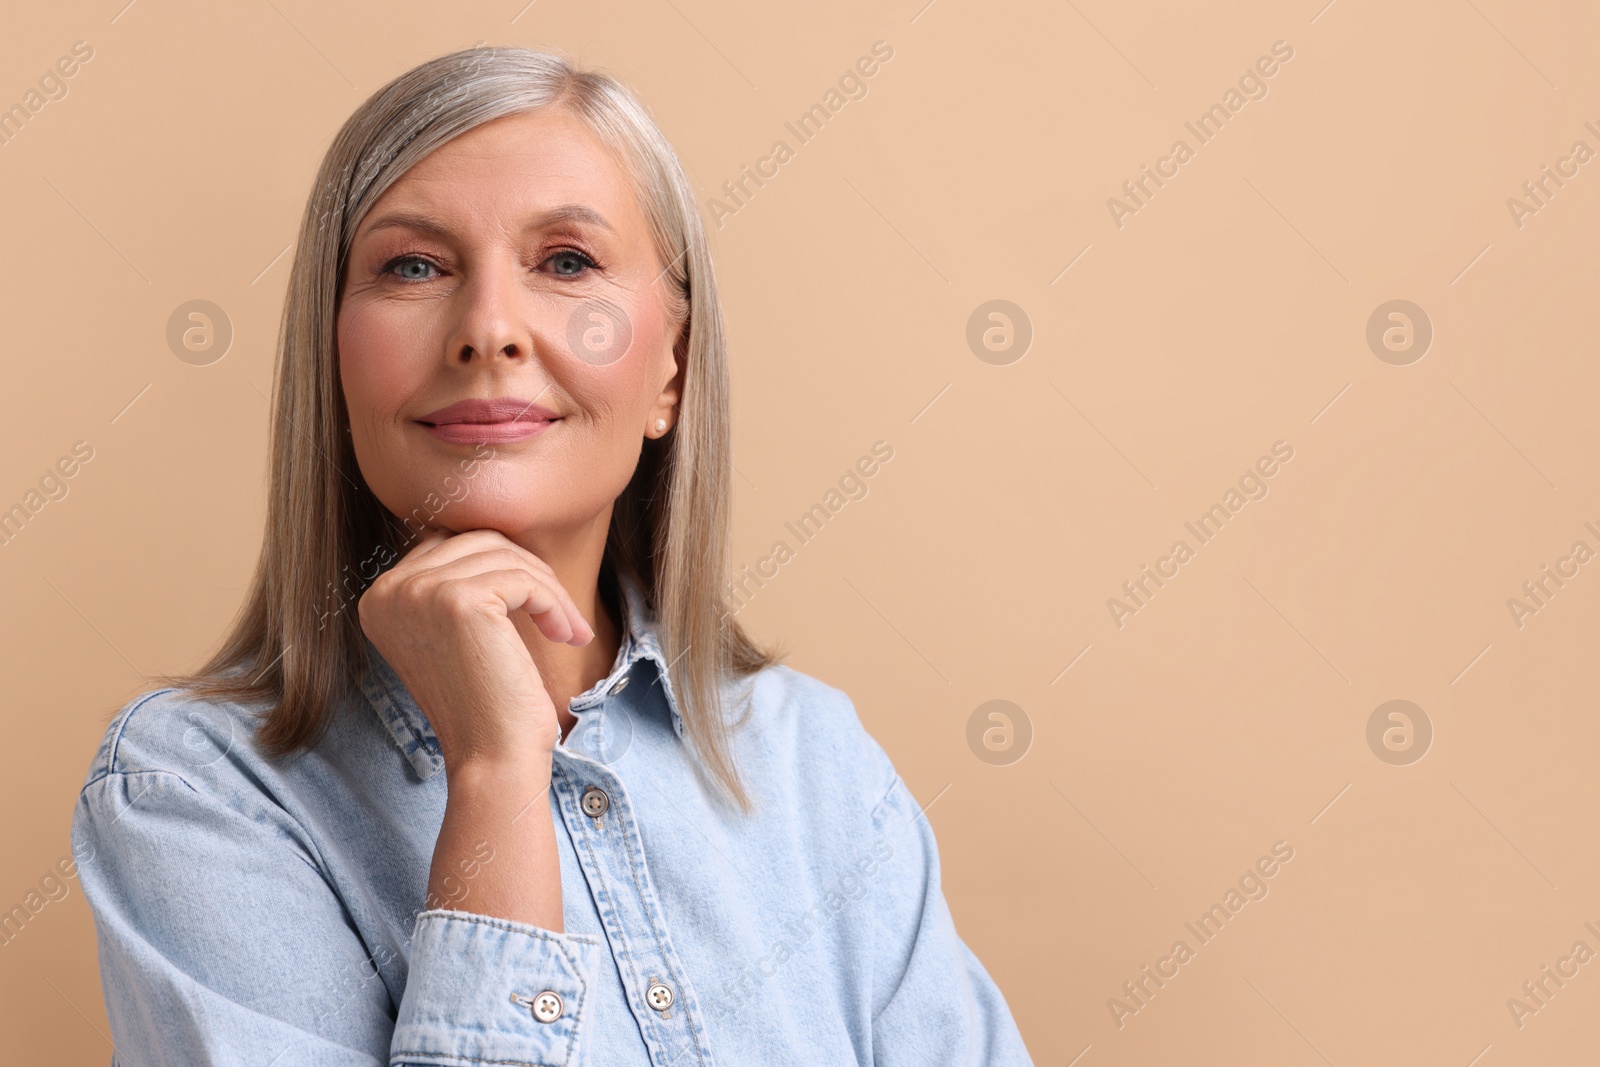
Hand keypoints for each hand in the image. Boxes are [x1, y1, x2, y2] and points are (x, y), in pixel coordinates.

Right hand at [357, 527, 595, 774]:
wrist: (493, 758)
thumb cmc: (484, 702)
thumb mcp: (454, 634)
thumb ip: (454, 583)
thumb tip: (492, 535)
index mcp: (380, 598)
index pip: (450, 545)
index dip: (502, 568)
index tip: (534, 604)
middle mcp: (389, 591)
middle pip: (478, 542)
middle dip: (529, 573)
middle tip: (560, 615)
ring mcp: (419, 592)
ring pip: (505, 556)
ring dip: (548, 589)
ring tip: (567, 628)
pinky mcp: (458, 601)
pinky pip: (523, 578)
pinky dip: (554, 602)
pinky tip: (567, 634)